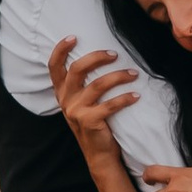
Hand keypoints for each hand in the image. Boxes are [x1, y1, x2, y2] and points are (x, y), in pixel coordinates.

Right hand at [48, 36, 140, 171]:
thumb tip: (101, 57)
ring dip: (119, 76)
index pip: (54, 68)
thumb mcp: (82, 103)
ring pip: (98, 85)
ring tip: (134, 73)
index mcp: (62, 93)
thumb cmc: (95, 123)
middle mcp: (66, 100)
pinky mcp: (90, 122)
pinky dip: (126, 98)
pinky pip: (110, 105)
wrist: (99, 154)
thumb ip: (83, 85)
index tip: (73, 37)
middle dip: (97, 57)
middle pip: (77, 70)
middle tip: (115, 54)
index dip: (60, 50)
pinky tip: (137, 95)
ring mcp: (76, 111)